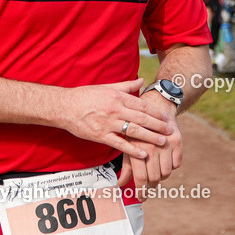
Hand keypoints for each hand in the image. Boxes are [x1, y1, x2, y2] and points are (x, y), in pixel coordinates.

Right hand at [58, 80, 172, 161]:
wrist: (64, 107)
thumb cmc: (85, 96)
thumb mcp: (106, 87)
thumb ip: (126, 86)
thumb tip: (142, 80)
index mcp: (116, 97)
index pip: (141, 105)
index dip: (155, 112)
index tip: (166, 117)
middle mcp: (114, 109)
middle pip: (141, 118)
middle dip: (158, 125)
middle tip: (169, 130)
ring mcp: (108, 123)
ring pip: (134, 131)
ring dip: (150, 137)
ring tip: (162, 142)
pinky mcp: (100, 136)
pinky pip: (120, 144)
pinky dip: (132, 150)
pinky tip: (143, 154)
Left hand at [115, 95, 181, 198]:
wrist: (155, 105)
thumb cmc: (137, 126)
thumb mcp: (128, 143)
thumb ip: (126, 165)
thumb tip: (121, 184)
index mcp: (137, 147)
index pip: (141, 177)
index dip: (141, 190)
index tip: (141, 197)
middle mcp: (152, 146)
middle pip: (155, 177)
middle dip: (151, 185)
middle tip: (148, 187)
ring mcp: (167, 144)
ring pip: (166, 172)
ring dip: (161, 175)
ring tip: (155, 170)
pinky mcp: (178, 142)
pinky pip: (177, 164)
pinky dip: (171, 165)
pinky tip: (164, 159)